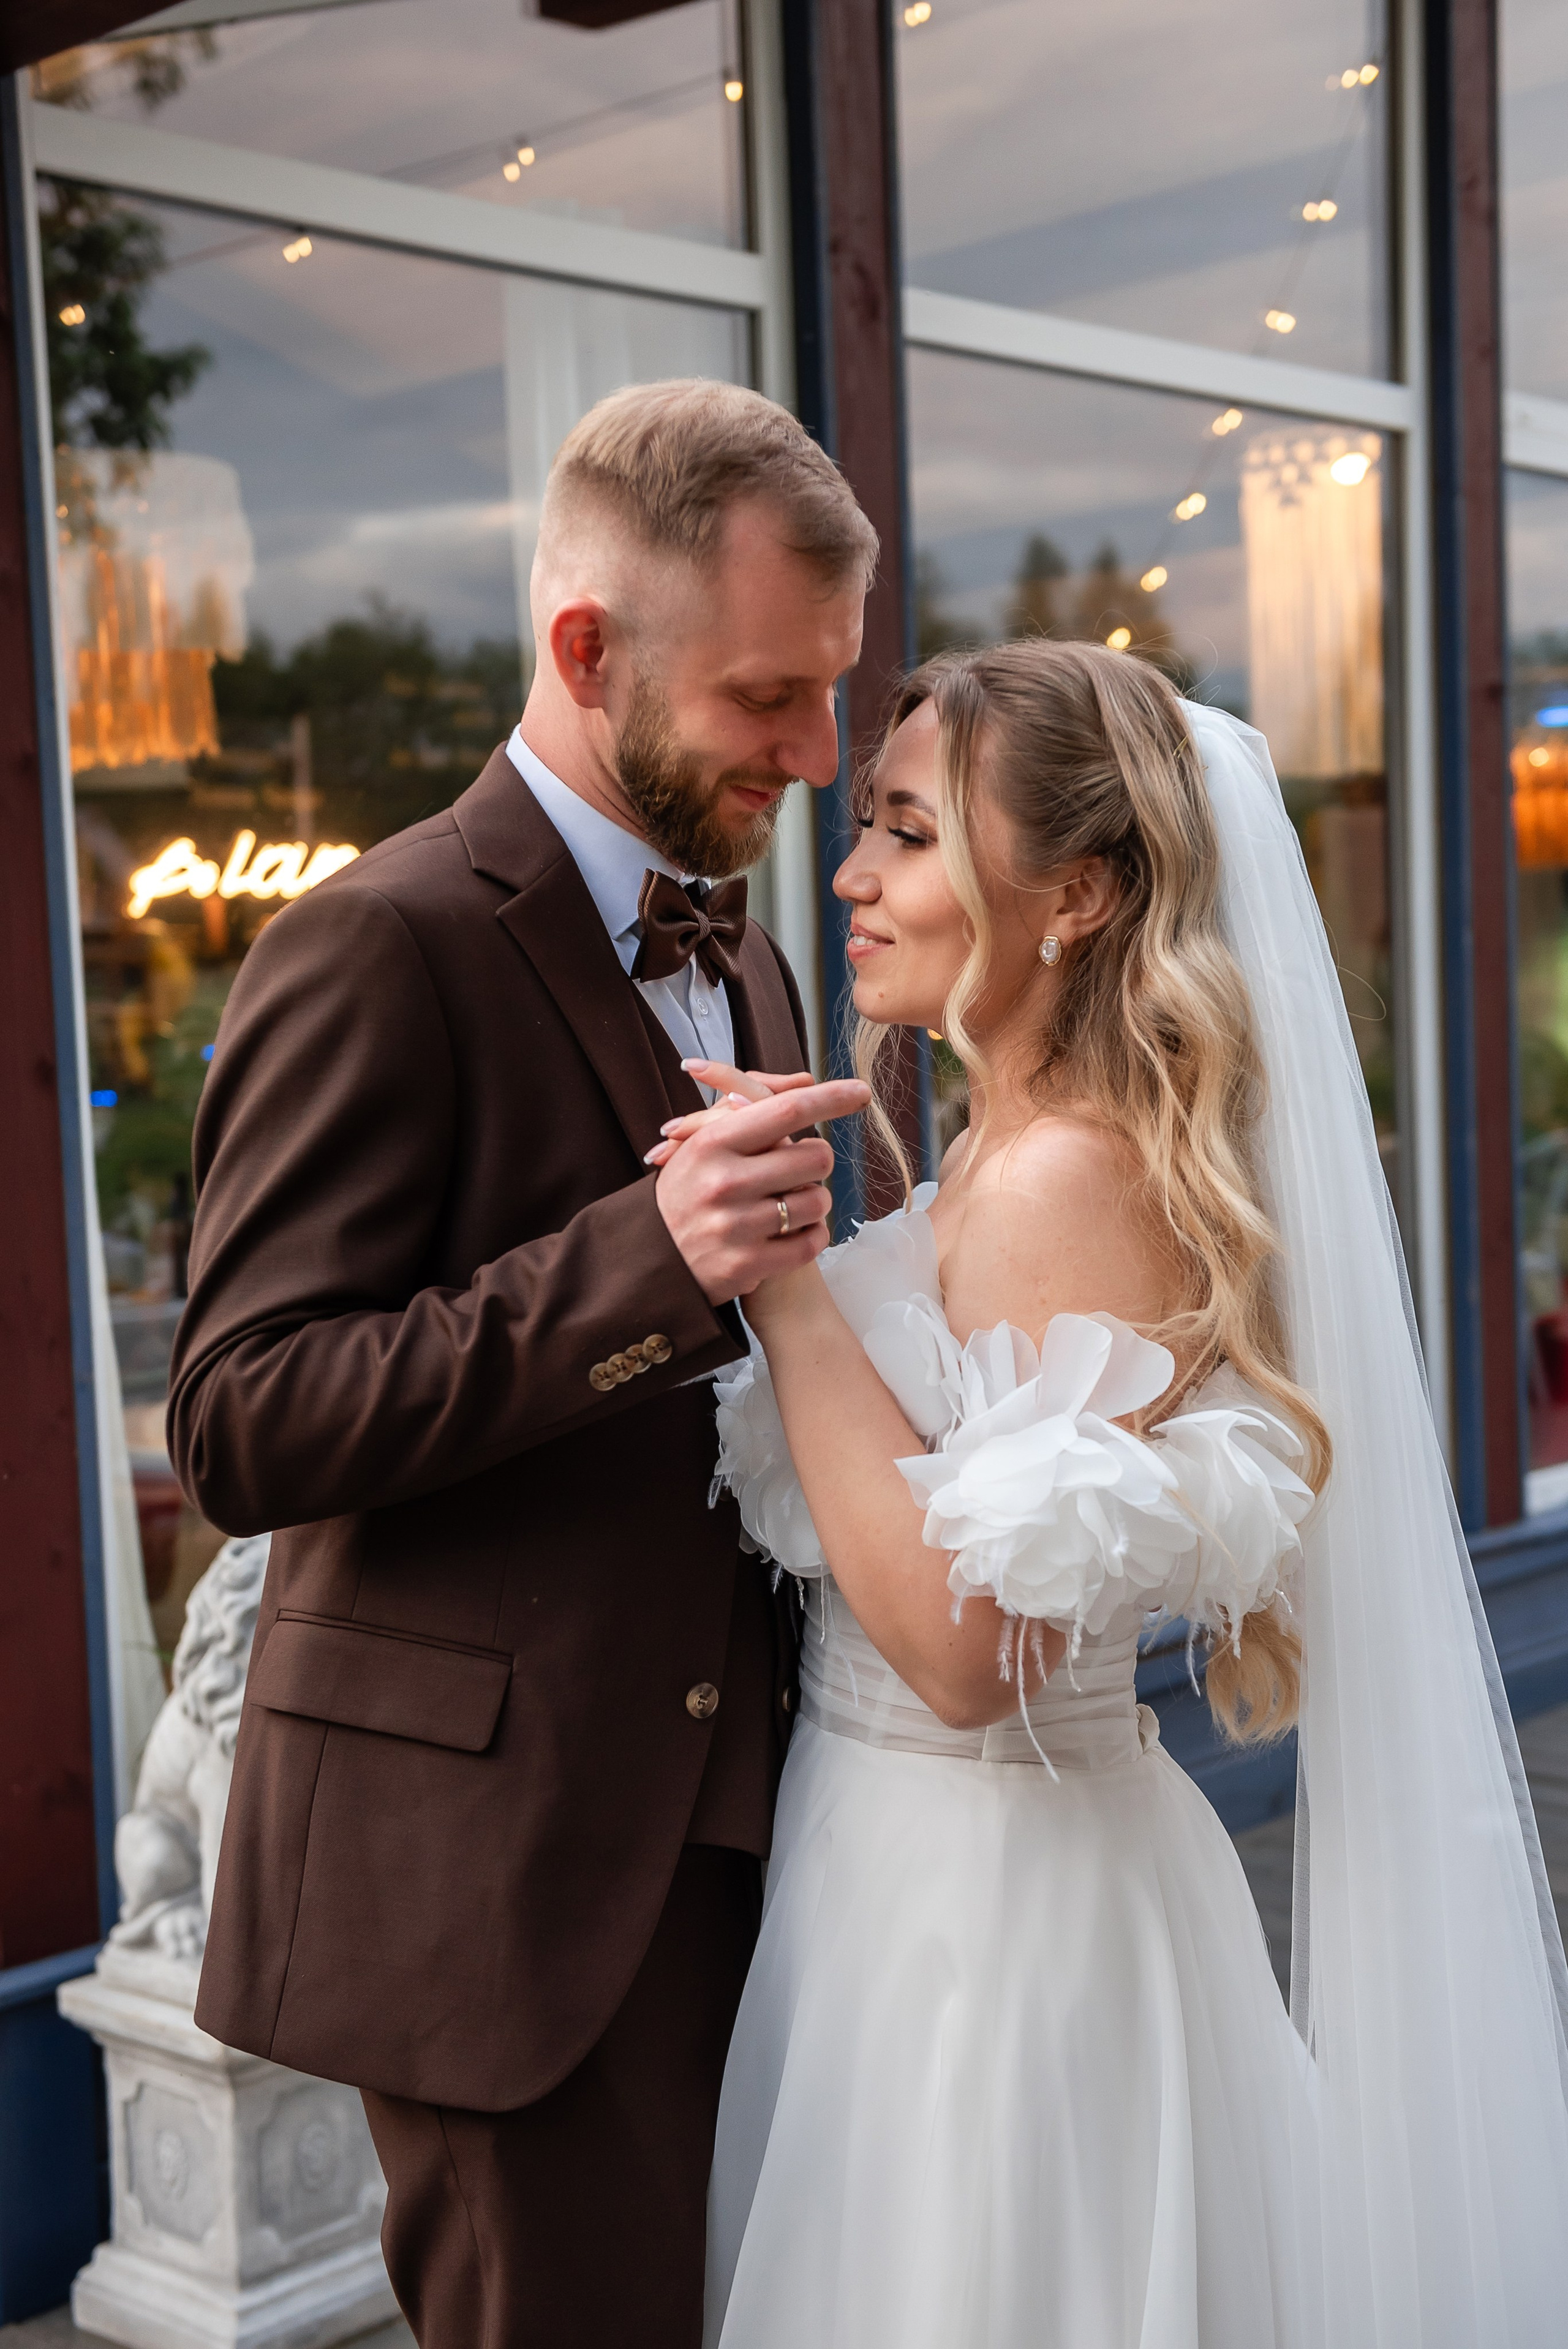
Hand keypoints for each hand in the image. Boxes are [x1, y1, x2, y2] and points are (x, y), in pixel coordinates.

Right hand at [651, 1076, 868, 1304]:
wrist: (650, 1259)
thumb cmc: (687, 1190)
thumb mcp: (700, 1141)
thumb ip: (746, 1109)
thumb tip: (805, 1081)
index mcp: (712, 1143)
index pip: (786, 1110)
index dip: (830, 1097)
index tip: (861, 1091)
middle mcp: (724, 1182)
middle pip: (815, 1157)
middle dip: (816, 1160)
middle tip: (798, 1168)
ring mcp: (737, 1226)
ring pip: (818, 1201)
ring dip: (814, 1200)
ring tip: (788, 1203)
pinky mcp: (748, 1265)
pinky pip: (811, 1242)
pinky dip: (812, 1234)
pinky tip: (792, 1230)